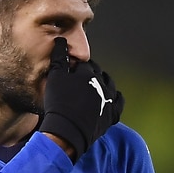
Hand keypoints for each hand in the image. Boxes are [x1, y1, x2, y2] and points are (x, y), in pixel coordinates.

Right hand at [40, 37, 124, 158]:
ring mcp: (109, 99)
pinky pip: (119, 102)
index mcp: (87, 73)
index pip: (84, 64)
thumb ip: (58, 58)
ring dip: (103, 83)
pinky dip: (114, 98)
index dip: (77, 66)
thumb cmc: (58, 104)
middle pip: (97, 73)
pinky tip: (108, 98)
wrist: (67, 130)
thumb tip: (61, 42)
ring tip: (94, 86)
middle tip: (81, 79)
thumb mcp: (54, 78)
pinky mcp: (113, 113)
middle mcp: (101, 84)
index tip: (72, 70)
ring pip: (109, 84)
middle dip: (90, 73)